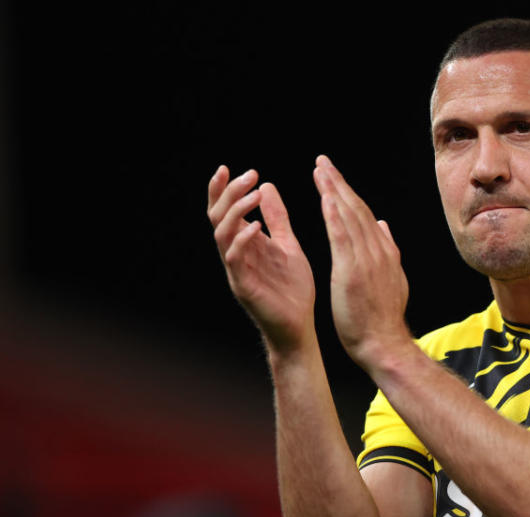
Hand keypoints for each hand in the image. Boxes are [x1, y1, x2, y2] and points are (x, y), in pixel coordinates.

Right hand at [207, 166, 316, 353]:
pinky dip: (242, 240)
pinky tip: (256, 226)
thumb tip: (267, 185)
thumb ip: (276, 218)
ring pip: (221, 234)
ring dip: (236, 211)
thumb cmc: (293, 289)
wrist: (299, 325)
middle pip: (217, 217)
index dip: (221, 190)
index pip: (224, 211)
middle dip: (229, 193)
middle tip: (249, 174)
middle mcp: (235, 254)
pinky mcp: (243, 286)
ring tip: (254, 194)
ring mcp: (237, 270)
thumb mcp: (287, 244)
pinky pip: (235, 259)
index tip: (227, 167)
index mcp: (244, 243)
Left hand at [314, 155, 411, 368]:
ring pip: (349, 217)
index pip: (364, 216)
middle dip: (338, 184)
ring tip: (320, 171)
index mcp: (384, 253)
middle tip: (322, 162)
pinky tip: (325, 198)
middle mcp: (377, 251)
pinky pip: (342, 237)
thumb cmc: (382, 320)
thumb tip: (384, 226)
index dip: (348, 195)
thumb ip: (388, 251)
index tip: (334, 178)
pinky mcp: (352, 271)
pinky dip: (334, 215)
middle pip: (356, 209)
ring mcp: (366, 260)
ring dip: (334, 191)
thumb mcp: (391, 280)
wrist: (384, 344)